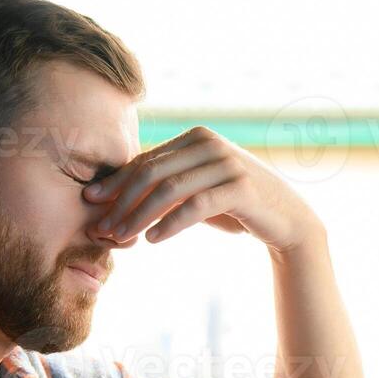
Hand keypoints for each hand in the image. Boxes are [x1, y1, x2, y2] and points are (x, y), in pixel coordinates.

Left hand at [82, 126, 324, 253]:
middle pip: (152, 172)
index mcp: (196, 137)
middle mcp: (211, 143)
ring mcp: (227, 163)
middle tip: (103, 228)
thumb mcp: (199, 189)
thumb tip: (114, 194)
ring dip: (140, 216)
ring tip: (123, 238)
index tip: (91, 204)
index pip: (146, 159)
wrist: (287, 219)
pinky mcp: (240, 188)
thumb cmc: (236, 206)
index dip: (115, 183)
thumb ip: (168, 184)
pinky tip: (154, 240)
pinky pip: (195, 206)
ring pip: (170, 190)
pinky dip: (170, 224)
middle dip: (122, 201)